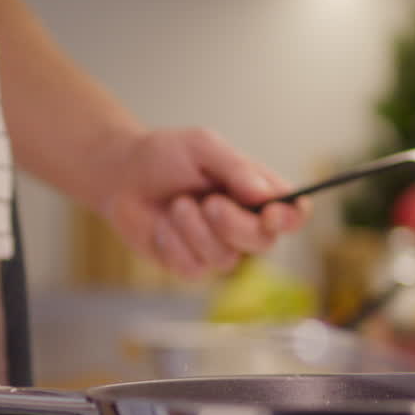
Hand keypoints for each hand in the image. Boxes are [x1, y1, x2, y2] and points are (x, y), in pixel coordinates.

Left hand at [99, 128, 310, 278]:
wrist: (121, 174)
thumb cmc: (165, 155)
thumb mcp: (202, 146)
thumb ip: (235, 167)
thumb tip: (264, 195)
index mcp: (257, 193)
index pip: (293, 214)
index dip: (291, 218)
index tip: (271, 213)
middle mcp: (243, 224)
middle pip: (264, 243)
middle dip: (235, 225)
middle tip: (209, 202)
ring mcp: (217, 249)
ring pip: (226, 260)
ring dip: (196, 230)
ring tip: (176, 205)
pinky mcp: (189, 266)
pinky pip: (193, 268)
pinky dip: (174, 243)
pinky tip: (162, 225)